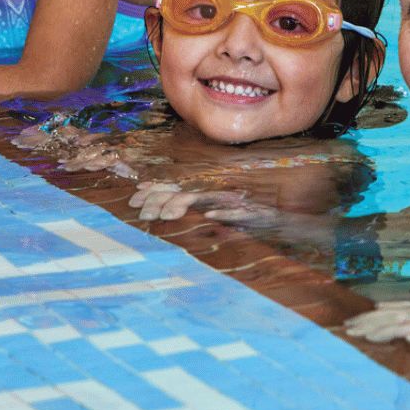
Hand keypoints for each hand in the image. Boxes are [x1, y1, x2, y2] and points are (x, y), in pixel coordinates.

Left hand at [128, 182, 282, 223]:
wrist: (275, 222)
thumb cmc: (239, 218)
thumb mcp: (209, 213)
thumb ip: (188, 209)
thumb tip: (159, 211)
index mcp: (203, 192)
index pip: (174, 187)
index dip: (153, 190)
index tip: (133, 198)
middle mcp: (213, 192)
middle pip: (182, 191)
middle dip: (160, 200)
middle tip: (142, 213)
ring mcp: (230, 200)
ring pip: (202, 198)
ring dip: (183, 204)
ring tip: (166, 216)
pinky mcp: (248, 211)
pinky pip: (234, 211)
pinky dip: (222, 212)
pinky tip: (209, 216)